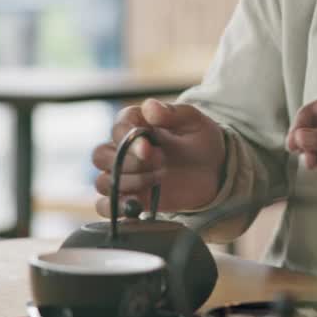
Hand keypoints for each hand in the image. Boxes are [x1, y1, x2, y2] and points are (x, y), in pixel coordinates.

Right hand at [91, 99, 226, 216]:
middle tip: (160, 162)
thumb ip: (173, 112)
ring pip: (102, 182)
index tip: (149, 147)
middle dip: (129, 161)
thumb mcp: (194, 122)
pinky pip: (104, 207)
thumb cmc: (201, 141)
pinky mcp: (130, 198)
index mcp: (136, 125)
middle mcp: (124, 150)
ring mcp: (125, 176)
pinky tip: (135, 205)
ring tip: (159, 178)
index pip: (117, 127)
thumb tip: (150, 108)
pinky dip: (113, 208)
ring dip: (129, 183)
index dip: (127, 137)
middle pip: (101, 155)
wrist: (215, 171)